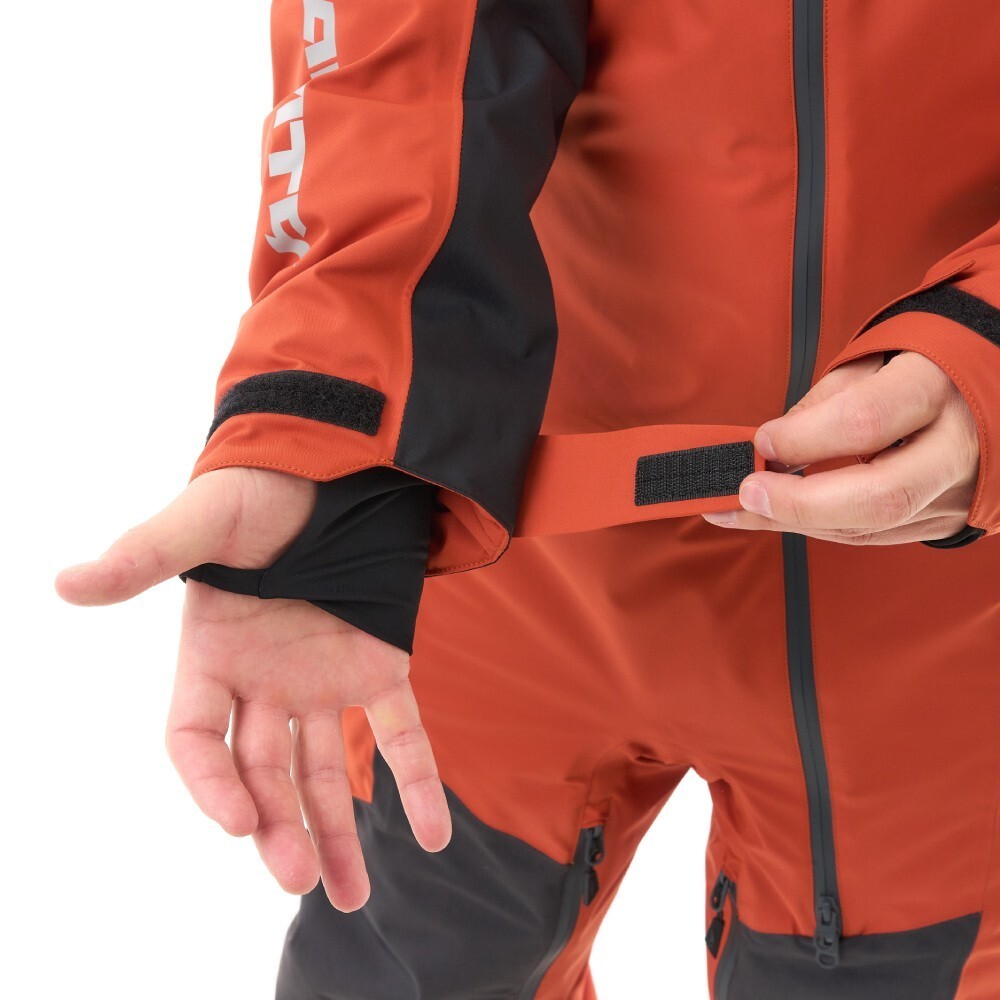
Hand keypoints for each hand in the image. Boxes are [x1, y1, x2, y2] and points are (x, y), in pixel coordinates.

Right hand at [55, 467, 450, 910]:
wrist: (334, 467)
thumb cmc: (259, 489)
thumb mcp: (203, 520)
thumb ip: (146, 556)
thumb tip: (68, 584)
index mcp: (213, 656)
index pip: (197, 742)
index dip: (211, 785)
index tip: (239, 822)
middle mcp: (265, 681)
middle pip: (262, 773)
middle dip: (276, 828)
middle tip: (299, 880)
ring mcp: (323, 678)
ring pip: (326, 772)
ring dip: (337, 833)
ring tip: (350, 897)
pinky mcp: (379, 666)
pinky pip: (400, 734)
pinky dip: (418, 781)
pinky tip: (434, 836)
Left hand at [703, 351, 979, 543]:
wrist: (994, 389)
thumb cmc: (927, 367)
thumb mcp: (876, 361)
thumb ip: (822, 404)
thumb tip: (771, 446)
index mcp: (939, 389)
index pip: (867, 422)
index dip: (805, 439)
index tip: (761, 442)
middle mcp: (957, 450)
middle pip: (879, 497)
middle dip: (799, 504)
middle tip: (744, 495)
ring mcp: (958, 494)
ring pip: (869, 526)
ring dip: (794, 523)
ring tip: (736, 512)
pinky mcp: (947, 521)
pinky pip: (874, 535)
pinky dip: (819, 526)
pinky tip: (777, 517)